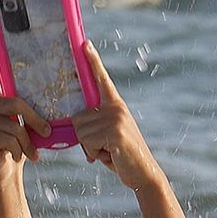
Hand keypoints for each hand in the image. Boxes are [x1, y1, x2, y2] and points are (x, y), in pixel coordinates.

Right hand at [0, 40, 50, 173]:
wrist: (3, 174)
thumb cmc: (18, 149)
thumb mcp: (27, 129)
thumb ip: (31, 117)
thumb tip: (53, 115)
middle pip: (16, 103)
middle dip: (35, 120)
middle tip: (47, 132)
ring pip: (15, 126)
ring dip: (28, 143)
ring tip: (32, 154)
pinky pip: (10, 139)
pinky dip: (20, 151)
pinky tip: (17, 157)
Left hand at [70, 42, 160, 189]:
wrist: (143, 173)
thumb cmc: (121, 156)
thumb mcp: (107, 136)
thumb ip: (94, 125)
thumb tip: (74, 123)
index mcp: (115, 105)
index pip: (102, 79)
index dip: (92, 61)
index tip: (85, 44)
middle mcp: (116, 107)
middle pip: (77, 119)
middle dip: (85, 139)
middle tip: (104, 147)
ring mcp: (116, 118)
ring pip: (80, 132)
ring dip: (90, 148)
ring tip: (108, 151)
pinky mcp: (114, 131)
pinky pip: (87, 142)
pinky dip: (94, 154)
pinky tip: (110, 155)